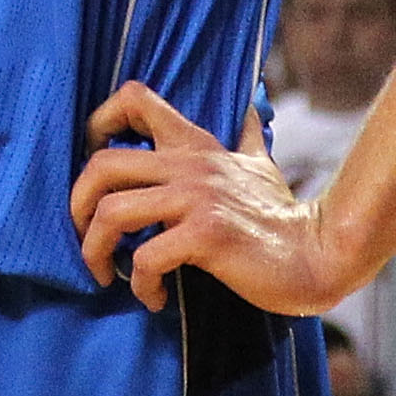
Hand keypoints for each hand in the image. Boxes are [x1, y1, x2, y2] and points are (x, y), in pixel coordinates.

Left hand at [68, 82, 351, 314]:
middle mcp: (190, 164)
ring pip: (112, 212)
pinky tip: (154, 297)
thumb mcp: (260, 163)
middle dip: (77, 207)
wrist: (319, 254)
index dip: (98, 124)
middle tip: (86, 238)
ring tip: (109, 274)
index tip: (94, 169)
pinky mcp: (207, 235)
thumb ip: (247, 135)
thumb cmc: (281, 216)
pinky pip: (146, 258)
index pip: (135, 99)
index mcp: (195, 145)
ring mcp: (197, 199)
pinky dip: (139, 284)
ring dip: (96, 250)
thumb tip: (252, 105)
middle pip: (102, 164)